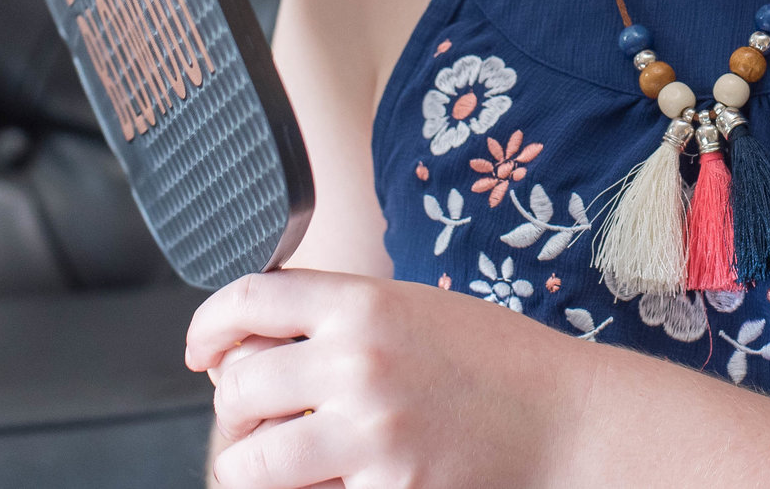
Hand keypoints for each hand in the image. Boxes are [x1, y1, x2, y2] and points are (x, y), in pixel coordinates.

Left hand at [188, 268, 586, 488]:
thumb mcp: (415, 309)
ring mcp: (370, 434)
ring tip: (280, 461)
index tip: (204, 350)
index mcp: (365, 303)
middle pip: (239, 386)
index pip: (248, 298)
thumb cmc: (494, 362)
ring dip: (253, 465)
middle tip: (254, 419)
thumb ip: (339, 317)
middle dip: (234, 409)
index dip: (209, 325)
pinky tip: (334, 479)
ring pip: (250, 462)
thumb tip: (253, 343)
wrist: (565, 419)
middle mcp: (358, 363)